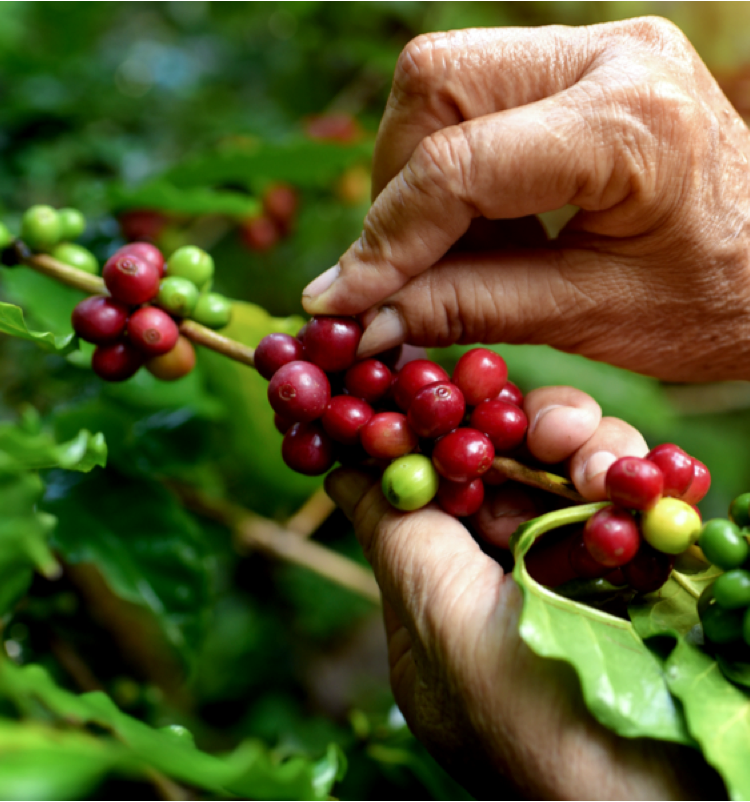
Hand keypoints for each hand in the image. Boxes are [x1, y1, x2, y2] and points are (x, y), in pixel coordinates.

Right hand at [303, 18, 749, 382]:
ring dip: (419, 177)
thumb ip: (465, 309)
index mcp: (630, 120)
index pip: (459, 166)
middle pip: (432, 84)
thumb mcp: (587, 317)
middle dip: (395, 190)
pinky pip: (473, 95)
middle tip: (404, 272)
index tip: (339, 305)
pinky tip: (485, 227)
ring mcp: (596, 48)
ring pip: (440, 79)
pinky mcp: (580, 64)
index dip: (384, 241)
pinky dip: (451, 169)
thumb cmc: (714, 303)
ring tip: (457, 255)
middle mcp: (610, 54)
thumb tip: (358, 322)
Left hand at [326, 388, 721, 798]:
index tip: (438, 383)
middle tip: (557, 425)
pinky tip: (649, 483)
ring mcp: (572, 582)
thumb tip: (340, 471)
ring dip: (590, 457)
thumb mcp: (451, 636)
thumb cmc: (544, 736)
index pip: (429, 492)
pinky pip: (629, 507)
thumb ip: (401, 544)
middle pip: (503, 476)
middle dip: (527, 438)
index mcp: (441, 605)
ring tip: (608, 467)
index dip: (434, 434)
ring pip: (567, 479)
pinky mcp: (639, 579)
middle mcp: (503, 586)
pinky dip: (640, 486)